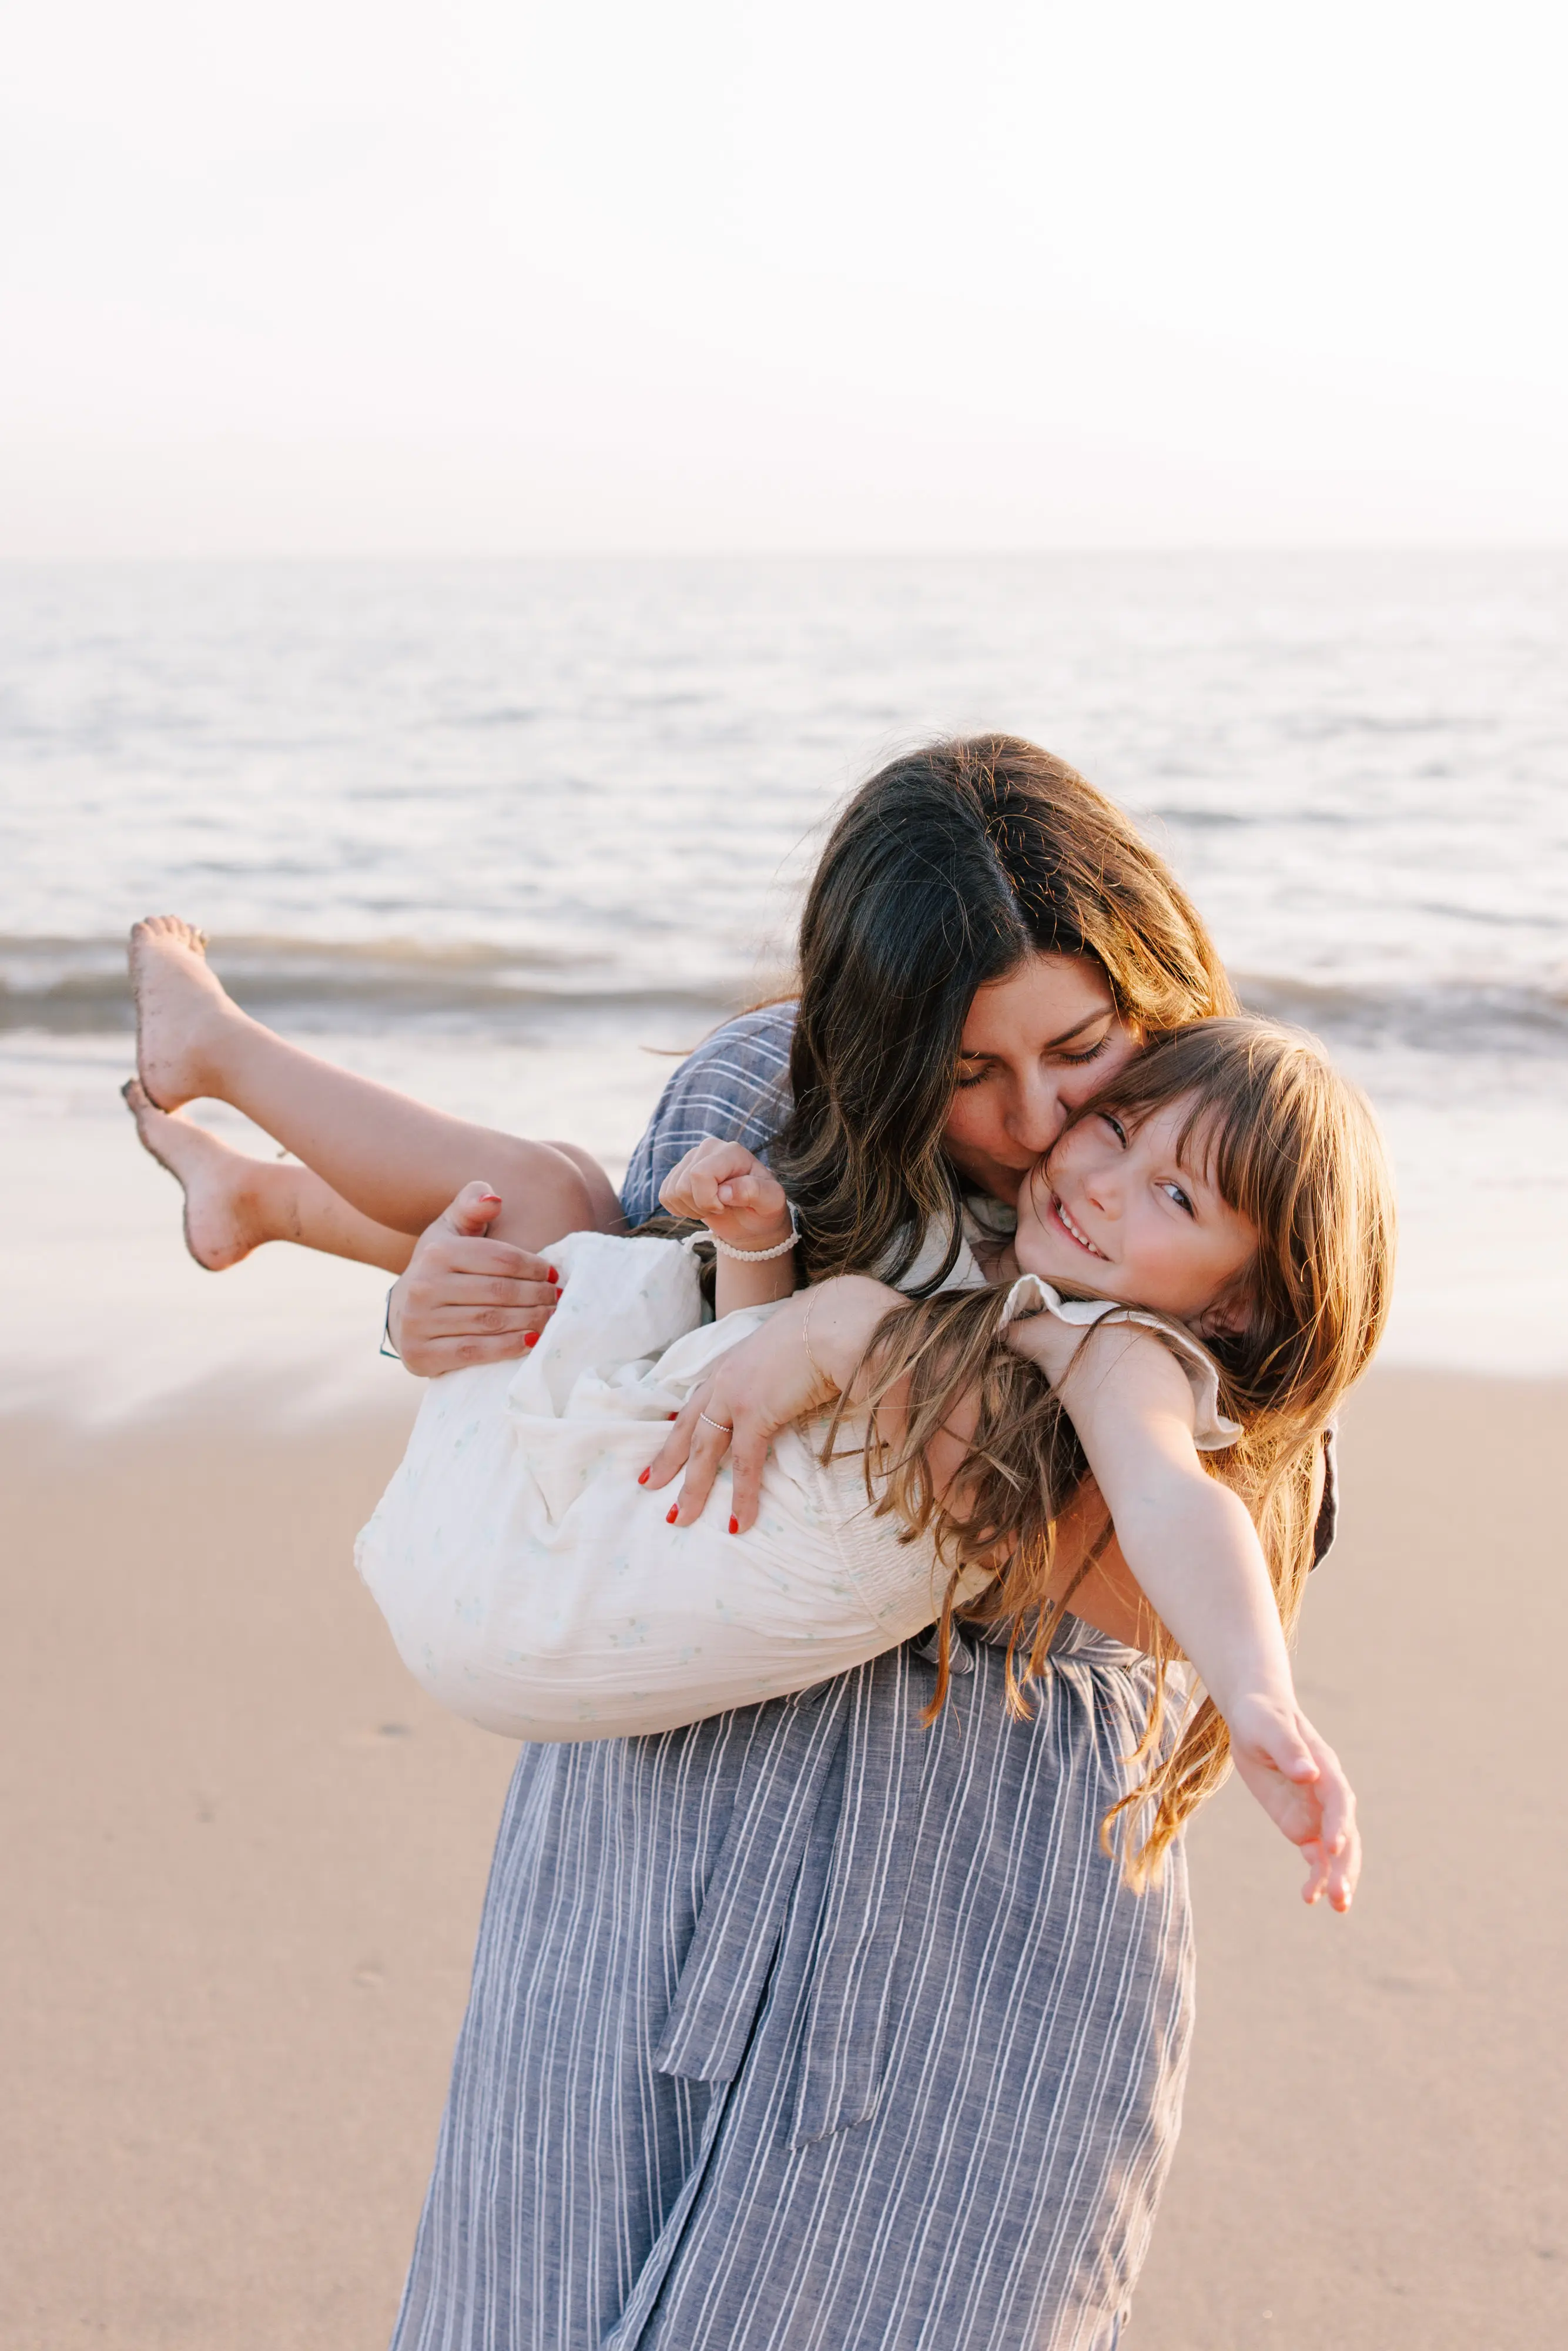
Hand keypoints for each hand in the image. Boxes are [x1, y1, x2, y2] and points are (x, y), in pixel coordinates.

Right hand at [386, 1181, 561, 1373]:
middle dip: (537, 1296)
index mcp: (436, 1253)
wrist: (403, 1310)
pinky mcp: (420, 1355)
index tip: (554, 1275)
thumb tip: (494, 1198)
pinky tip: (531, 1341)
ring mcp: (417, 1323)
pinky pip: (474, 1352)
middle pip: (499, 1292)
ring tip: (552, 1319)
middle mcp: (422, 1287)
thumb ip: (471, 1204)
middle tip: (560, 1300)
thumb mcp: (451, 1228)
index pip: (500, 1259)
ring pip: (490, 1322)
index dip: (533, 1267)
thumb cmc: (440, 1266)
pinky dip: (507, 1348)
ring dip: (530, 1321)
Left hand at [642, 1287, 841, 1528]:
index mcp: (736, 1361)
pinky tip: (737, 1523)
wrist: (840, 1319)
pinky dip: (742, 1497)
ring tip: (678, 1519)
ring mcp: (736, 1395)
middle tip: (649, 1482)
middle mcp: (727, 1376)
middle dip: (668, 1458)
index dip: (682, 1421)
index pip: (700, 1397)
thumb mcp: (800, 1354)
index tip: (666, 1437)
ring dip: (692, 1487)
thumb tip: (805, 1392)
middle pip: (689, 1426)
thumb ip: (796, 1377)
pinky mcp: (755, 1414)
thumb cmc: (830, 1328)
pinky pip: (744, 1465)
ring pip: (704, 1450)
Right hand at [659, 1139, 791, 1252]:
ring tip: (712, 1207)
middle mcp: (707, 1149)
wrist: (753, 1219)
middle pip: (683, 1186)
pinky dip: (680, 1209)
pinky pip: (664, 1196)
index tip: (725, 1207)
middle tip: (721, 1208)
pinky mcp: (678, 1173)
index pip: (700, 1174)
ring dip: (691, 1209)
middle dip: (701, 1206)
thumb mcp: (771, 1201)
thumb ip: (755, 1191)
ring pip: (671, 1193)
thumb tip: (725, 1192)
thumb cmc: (764, 1208)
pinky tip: (699, 1206)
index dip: (708, 1199)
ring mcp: (690, 1160)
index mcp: (731, 1151)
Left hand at [1225, 1693, 1360, 1912]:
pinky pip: (1315, 1855)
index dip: (1339, 1824)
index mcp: (1325, 1768)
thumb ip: (1288, 1749)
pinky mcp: (1302, 1824)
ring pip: (1336, 1851)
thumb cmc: (1262, 1715)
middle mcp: (1328, 1794)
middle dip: (1345, 1865)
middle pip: (1345, 1833)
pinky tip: (1309, 1898)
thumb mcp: (1268, 1726)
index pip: (1338, 1801)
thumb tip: (1308, 1773)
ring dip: (1338, 1877)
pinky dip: (1315, 1876)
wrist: (1256, 1716)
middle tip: (1341, 1896)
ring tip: (1336, 1905)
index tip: (1334, 1847)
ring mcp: (1317, 1812)